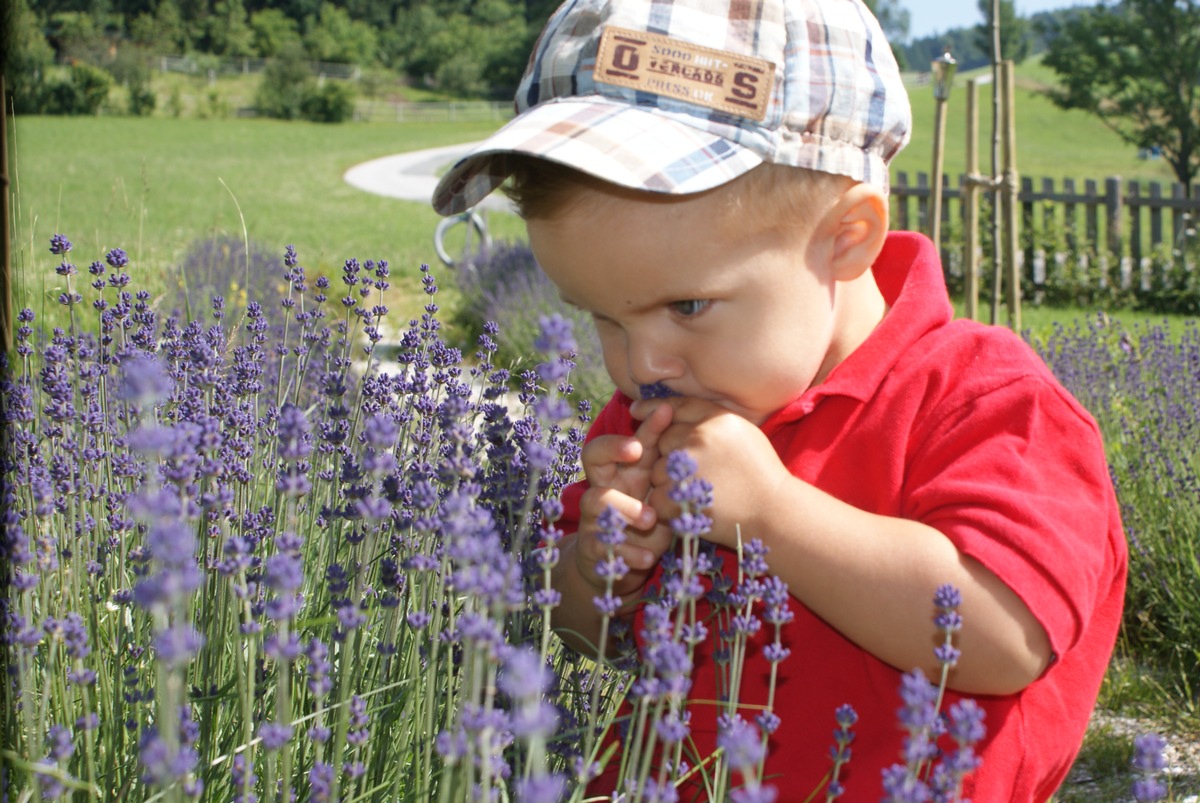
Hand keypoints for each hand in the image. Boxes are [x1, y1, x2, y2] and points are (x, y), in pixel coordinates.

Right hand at [573, 403, 674, 596]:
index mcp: (625, 472)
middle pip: (593, 454)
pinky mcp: (593, 548)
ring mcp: (595, 516)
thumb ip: (671, 468)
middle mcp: (605, 487)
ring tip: (650, 518)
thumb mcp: (661, 495)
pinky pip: (605, 546)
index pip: (627, 438)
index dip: (643, 424)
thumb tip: (700, 436)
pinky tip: (648, 557)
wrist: (621, 566)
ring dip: (625, 506)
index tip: (663, 414)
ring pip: (596, 499)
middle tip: (638, 450)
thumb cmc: (648, 522)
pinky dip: (629, 552)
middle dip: (613, 447)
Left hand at [631, 397, 791, 549]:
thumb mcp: (744, 435)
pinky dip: (668, 506)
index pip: (677, 407)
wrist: (775, 515)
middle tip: (695, 474)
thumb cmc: (762, 476)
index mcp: (717, 420)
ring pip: (657, 471)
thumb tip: (672, 409)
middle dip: (671, 455)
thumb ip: (712, 421)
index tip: (637, 410)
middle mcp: (699, 438)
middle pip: (663, 440)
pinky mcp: (678, 498)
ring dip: (669, 483)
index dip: (654, 408)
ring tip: (698, 494)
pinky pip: (657, 498)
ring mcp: (687, 468)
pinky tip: (691, 509)